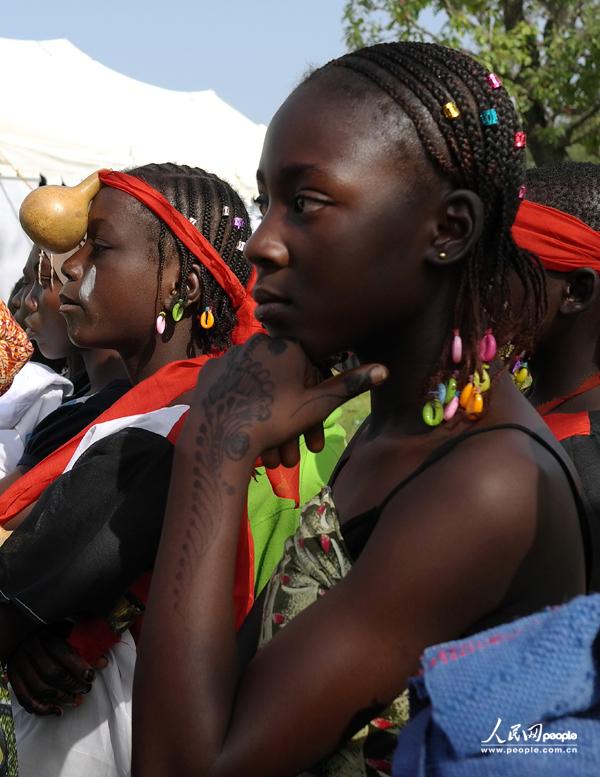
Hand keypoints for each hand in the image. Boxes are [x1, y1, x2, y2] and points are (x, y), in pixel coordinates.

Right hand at [7, 626, 104, 715]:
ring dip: (61, 698)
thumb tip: (102, 662)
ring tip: (76, 700)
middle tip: (86, 689)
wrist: (19, 634)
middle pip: (52, 673)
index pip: (62, 653)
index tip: (91, 676)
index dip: (78, 667)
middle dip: (72, 684)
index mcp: (45, 635)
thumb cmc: (49, 633)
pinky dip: (42, 709)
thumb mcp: (64, 630)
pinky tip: (58, 710)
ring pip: (40, 689)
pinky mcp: (13, 679)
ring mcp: (19, 666)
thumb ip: (82, 643)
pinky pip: (26, 699)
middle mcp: (30, 650)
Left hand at [190, 335, 386, 468]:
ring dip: (266, 420)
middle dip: (289, 424)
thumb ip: (350, 384)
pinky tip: (243, 428)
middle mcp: (260, 342)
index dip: (313, 406)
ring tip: (267, 455)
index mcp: (288, 346)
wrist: (220, 435)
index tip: (311, 440)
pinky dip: (242, 406)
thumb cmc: (274, 419)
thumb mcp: (317, 404)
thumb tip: (385, 369)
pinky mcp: (211, 369)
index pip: (310, 372)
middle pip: (282, 384)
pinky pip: (234, 386)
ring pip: (258, 387)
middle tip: (289, 457)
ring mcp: (232, 354)